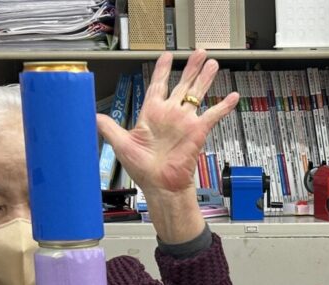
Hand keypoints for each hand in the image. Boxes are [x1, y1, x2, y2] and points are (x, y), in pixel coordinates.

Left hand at [96, 49, 237, 198]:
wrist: (161, 187)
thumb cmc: (143, 171)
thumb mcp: (121, 145)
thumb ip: (109, 127)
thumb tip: (95, 116)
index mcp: (152, 114)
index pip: (158, 85)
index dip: (161, 70)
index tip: (166, 56)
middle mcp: (170, 115)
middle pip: (182, 84)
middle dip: (190, 68)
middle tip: (197, 53)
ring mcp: (185, 122)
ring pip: (197, 93)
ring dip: (205, 78)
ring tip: (211, 63)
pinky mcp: (197, 132)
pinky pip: (213, 115)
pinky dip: (223, 106)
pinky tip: (233, 97)